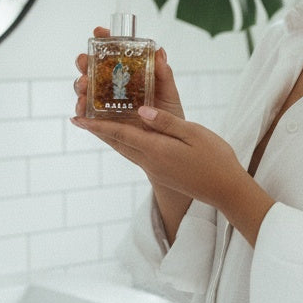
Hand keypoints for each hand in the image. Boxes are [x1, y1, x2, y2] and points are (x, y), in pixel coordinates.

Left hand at [71, 106, 274, 245]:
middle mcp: (150, 162)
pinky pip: (136, 154)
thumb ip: (166, 122)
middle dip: (97, 130)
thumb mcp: (193, 134)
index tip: (76, 118)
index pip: (119, 134)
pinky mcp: (162, 173)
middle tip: (79, 117)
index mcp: (155, 150)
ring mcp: (155, 170)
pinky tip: (127, 136)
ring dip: (109, 137)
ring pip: (125, 149)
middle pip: (116, 143)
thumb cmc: (215, 159)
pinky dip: (125, 142)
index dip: (96, 125)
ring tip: (97, 125)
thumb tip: (140, 111)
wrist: (226, 191)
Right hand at [73, 30, 183, 120]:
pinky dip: (80, 111)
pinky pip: (86, 117)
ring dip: (80, 84)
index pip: (112, 53)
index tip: (99, 32)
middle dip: (84, 62)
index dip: (104, 41)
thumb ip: (164, 75)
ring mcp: (103, 105)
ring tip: (84, 84)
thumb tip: (159, 52)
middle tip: (85, 61)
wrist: (168, 142)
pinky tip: (81, 107)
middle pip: (92, 69)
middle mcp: (111, 87)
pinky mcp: (100, 125)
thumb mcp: (168, 93)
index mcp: (127, 74)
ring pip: (85, 91)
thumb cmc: (168, 114)